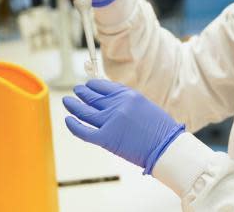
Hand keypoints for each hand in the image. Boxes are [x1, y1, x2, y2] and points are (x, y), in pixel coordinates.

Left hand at [63, 79, 184, 174]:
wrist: (167, 147)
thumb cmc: (160, 130)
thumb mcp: (144, 106)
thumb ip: (126, 102)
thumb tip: (110, 101)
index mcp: (127, 94)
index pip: (103, 86)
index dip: (92, 85)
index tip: (88, 85)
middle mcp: (117, 104)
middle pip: (91, 97)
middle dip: (81, 93)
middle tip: (76, 91)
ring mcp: (110, 121)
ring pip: (84, 111)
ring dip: (73, 105)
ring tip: (67, 101)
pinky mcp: (106, 138)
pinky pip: (83, 131)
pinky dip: (73, 126)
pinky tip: (68, 120)